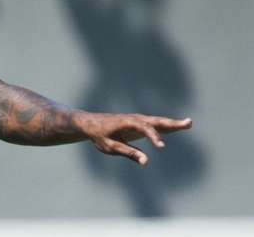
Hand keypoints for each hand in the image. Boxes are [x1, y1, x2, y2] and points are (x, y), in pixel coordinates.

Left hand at [75, 112, 191, 165]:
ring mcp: (137, 120)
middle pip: (155, 121)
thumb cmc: (100, 136)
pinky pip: (155, 124)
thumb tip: (146, 162)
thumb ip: (128, 153)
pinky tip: (177, 126)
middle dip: (172, 123)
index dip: (154, 137)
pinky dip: (167, 125)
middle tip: (188, 123)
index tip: (161, 147)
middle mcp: (134, 118)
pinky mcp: (139, 123)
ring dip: (173, 123)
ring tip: (188, 123)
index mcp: (126, 123)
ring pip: (157, 121)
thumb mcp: (110, 146)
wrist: (91, 124)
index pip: (144, 128)